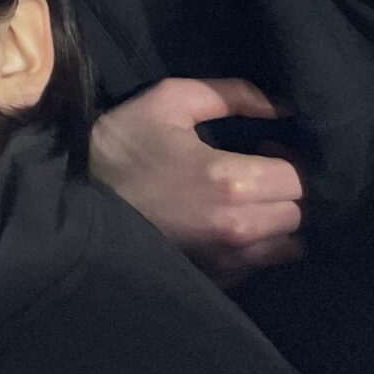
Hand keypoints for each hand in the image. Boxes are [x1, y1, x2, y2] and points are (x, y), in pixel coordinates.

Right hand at [90, 77, 305, 283]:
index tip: (266, 145)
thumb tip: (279, 107)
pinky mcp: (215, 277)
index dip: (288, 157)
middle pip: (297, 212)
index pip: (298, 176)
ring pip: (287, 244)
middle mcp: (239, 226)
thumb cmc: (122, 145)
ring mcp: (227, 258)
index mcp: (231, 180)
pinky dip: (256, 246)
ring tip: (249, 202)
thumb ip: (228, 95)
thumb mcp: (167, 101)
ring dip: (276, 221)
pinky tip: (228, 224)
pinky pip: (259, 264)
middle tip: (259, 171)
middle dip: (285, 189)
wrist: (74, 196)